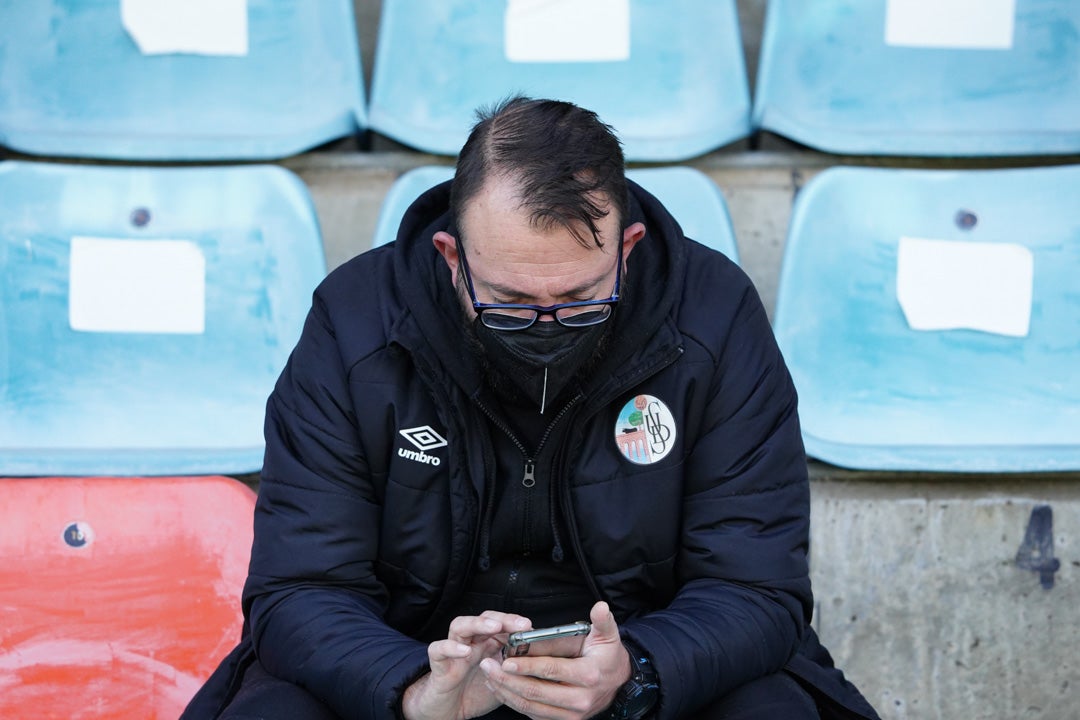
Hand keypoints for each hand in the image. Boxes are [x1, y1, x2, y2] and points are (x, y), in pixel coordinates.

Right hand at [402, 611, 532, 719]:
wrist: (447, 710)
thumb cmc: (474, 693)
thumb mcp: (502, 682)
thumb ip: (516, 671)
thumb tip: (539, 663)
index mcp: (488, 645)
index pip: (502, 625)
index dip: (516, 624)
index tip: (532, 629)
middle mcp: (472, 643)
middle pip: (484, 619)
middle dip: (503, 618)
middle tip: (520, 624)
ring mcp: (454, 652)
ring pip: (460, 625)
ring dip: (478, 623)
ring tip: (494, 627)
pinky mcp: (438, 664)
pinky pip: (438, 649)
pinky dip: (450, 647)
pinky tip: (465, 651)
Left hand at [479, 602, 631, 719]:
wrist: (620, 685)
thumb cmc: (608, 657)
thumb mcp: (609, 637)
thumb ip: (602, 621)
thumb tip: (600, 607)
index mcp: (588, 675)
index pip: (551, 670)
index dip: (527, 666)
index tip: (506, 661)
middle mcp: (579, 699)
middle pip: (535, 691)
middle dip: (507, 680)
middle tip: (488, 666)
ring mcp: (571, 714)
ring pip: (530, 706)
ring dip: (506, 692)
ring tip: (488, 677)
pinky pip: (533, 714)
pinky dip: (514, 703)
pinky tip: (501, 689)